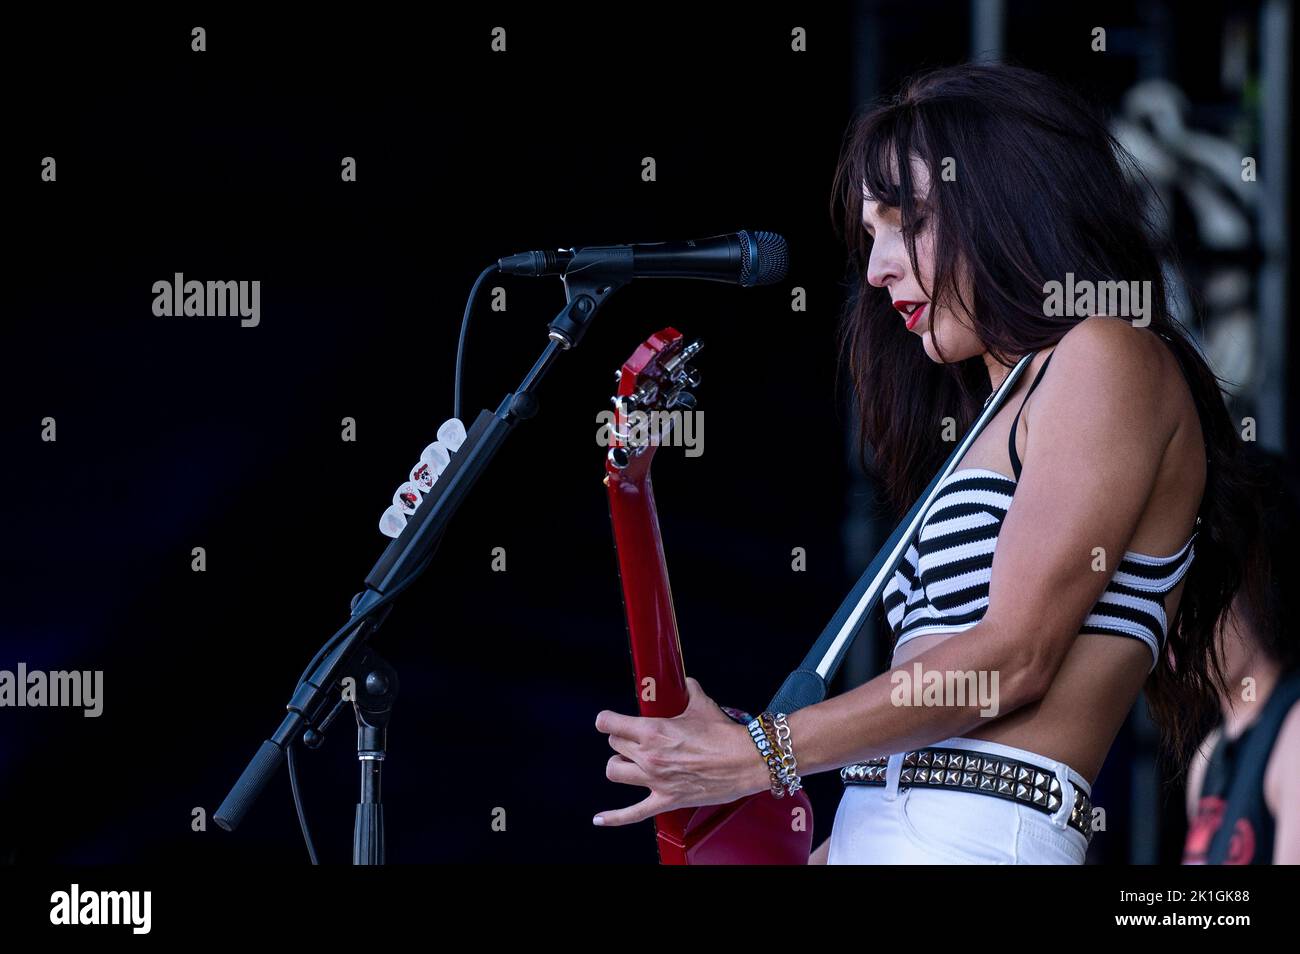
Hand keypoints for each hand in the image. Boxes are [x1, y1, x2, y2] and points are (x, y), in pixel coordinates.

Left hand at [592, 677, 770, 826]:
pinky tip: (599, 818)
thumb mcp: (702, 706)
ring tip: (630, 762)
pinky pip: (632, 813)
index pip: (610, 724)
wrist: (745, 760)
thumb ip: (689, 691)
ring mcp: (655, 780)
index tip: (608, 721)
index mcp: (653, 731)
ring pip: (615, 771)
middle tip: (636, 739)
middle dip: (623, 740)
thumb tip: (687, 682)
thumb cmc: (724, 734)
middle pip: (615, 745)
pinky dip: (613, 817)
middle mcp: (649, 755)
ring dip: (620, 765)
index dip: (607, 721)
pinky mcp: (666, 799)